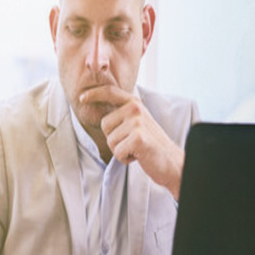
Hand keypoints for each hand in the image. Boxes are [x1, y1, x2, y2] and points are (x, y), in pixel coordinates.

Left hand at [79, 85, 185, 199]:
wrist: (172, 162)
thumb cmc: (152, 144)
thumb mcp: (138, 122)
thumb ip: (123, 114)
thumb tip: (101, 109)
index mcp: (135, 103)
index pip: (110, 92)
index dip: (94, 94)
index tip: (82, 98)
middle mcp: (135, 109)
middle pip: (104, 124)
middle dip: (114, 139)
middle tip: (132, 142)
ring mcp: (137, 122)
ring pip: (110, 140)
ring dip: (120, 150)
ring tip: (136, 149)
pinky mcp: (138, 138)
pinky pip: (117, 152)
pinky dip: (125, 159)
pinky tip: (138, 155)